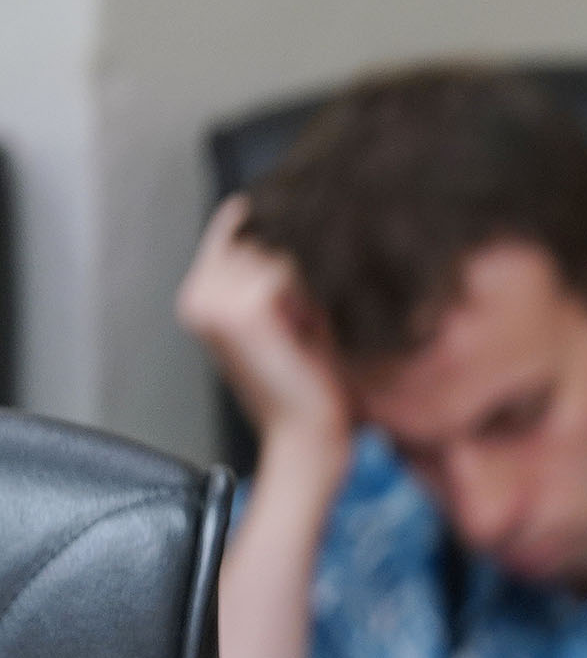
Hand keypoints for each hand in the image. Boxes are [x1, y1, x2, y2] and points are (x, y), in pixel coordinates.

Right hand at [173, 195, 351, 457]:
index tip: (318, 256)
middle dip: (299, 259)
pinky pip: (286, 270)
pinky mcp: (235, 312)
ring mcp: (209, 301)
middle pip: (261, 232)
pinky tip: (308, 329)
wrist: (308, 438)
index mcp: (202, 294)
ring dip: (307, 280)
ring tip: (309, 327)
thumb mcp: (295, 315)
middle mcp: (196, 295)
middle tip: (313, 309)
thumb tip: (311, 218)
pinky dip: (310, 295)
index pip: (239, 223)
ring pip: (276, 249)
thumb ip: (286, 271)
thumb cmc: (310, 384)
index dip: (285, 228)